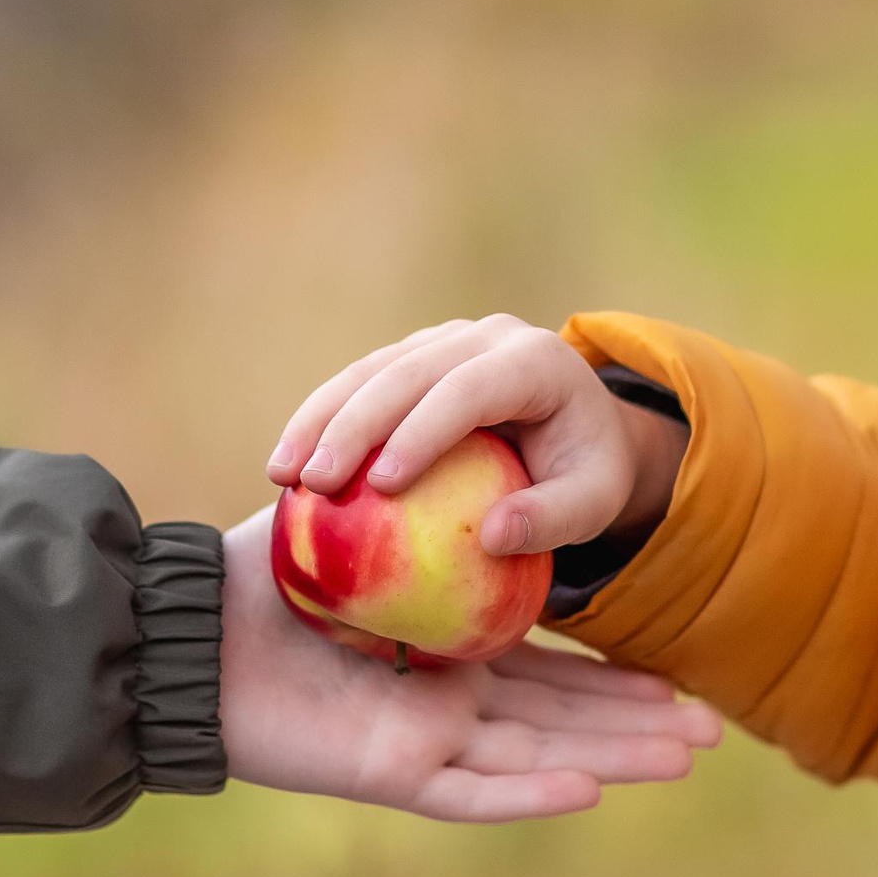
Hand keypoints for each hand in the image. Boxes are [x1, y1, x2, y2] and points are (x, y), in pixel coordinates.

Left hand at [218, 505, 718, 819]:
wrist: (187, 634)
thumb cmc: (260, 577)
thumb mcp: (365, 532)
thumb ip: (426, 522)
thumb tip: (497, 487)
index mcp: (447, 657)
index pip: (552, 674)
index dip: (617, 680)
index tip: (678, 677)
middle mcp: (445, 707)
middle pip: (564, 724)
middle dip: (639, 727)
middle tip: (712, 729)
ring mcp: (423, 743)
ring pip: (538, 758)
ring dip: (613, 757)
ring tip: (687, 754)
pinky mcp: (390, 773)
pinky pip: (471, 790)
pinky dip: (529, 793)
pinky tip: (591, 788)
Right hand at [266, 315, 686, 555]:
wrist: (585, 426)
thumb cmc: (589, 472)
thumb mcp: (595, 502)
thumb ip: (553, 520)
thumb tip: (492, 538)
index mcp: (535, 362)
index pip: (469, 390)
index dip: (422, 431)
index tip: (383, 485)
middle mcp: (486, 338)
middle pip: (409, 372)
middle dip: (354, 426)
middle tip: (315, 483)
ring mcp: (447, 341)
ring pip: (372, 370)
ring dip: (321, 420)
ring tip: (282, 475)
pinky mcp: (417, 357)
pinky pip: (361, 382)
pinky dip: (322, 419)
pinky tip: (289, 463)